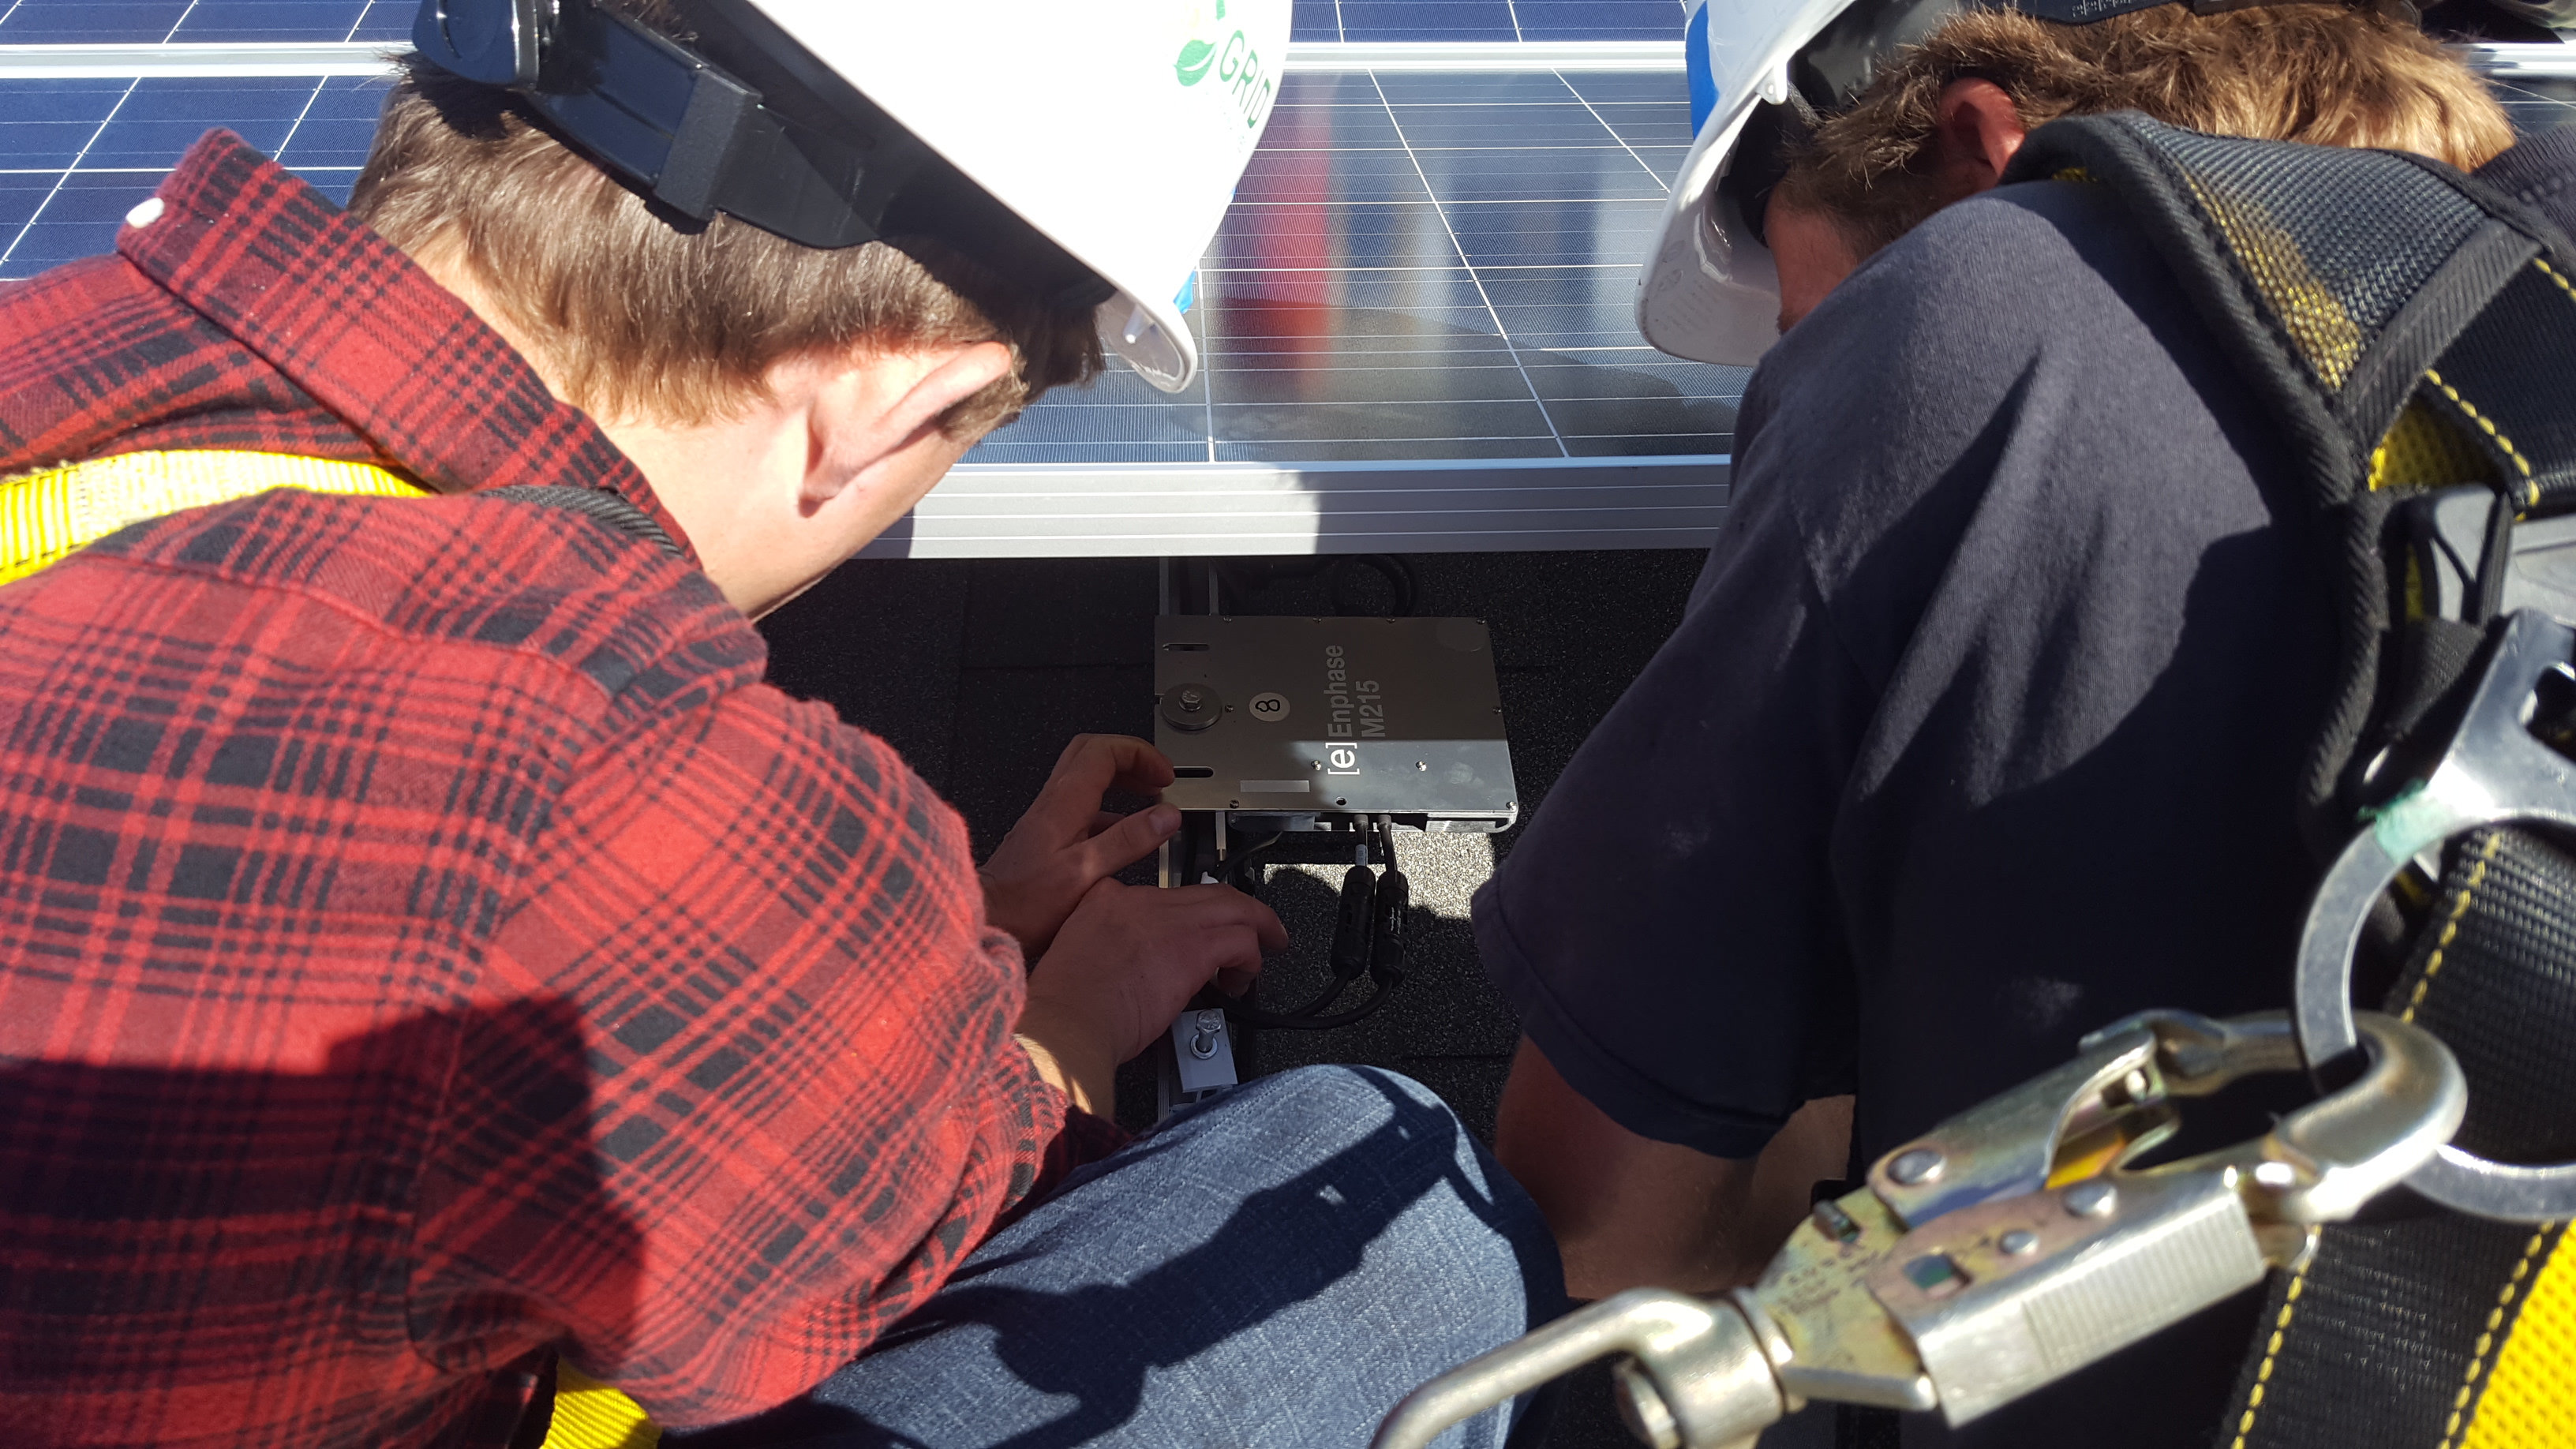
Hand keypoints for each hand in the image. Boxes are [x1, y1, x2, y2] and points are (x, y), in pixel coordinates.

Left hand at [981, 735, 1180, 957]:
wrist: (988, 918)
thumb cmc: (1025, 902)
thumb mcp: (1086, 871)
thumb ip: (1128, 840)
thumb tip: (1165, 816)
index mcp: (1065, 802)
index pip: (1105, 751)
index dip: (1140, 754)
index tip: (1164, 774)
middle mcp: (1053, 803)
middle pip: (1092, 754)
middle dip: (1131, 758)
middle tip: (1156, 776)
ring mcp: (1047, 819)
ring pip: (1087, 779)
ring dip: (1121, 781)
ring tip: (1149, 799)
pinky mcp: (1045, 837)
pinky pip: (1082, 808)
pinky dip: (1110, 810)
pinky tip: (1124, 833)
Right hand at [1017, 878, 1285, 1111]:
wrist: (1065, 1022)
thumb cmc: (1065, 1009)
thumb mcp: (1074, 960)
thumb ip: (1104, 953)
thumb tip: (1132, 973)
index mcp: (1107, 901)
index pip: (1162, 894)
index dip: (1187, 913)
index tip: (1194, 930)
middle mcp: (1139, 901)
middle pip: (1205, 891)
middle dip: (1238, 908)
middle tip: (1256, 927)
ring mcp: (1167, 920)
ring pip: (1232, 907)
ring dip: (1256, 930)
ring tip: (1265, 949)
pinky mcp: (1191, 947)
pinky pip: (1240, 941)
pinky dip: (1250, 960)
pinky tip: (1243, 980)